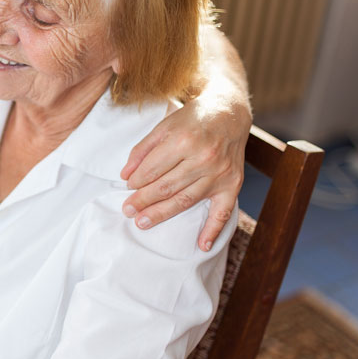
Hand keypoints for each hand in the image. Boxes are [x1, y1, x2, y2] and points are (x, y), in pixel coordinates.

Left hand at [120, 96, 248, 250]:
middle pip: (166, 187)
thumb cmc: (192, 119)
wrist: (228, 113)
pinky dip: (213, 230)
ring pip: (185, 200)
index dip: (136, 181)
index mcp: (184, 141)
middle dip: (143, 201)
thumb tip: (125, 175)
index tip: (126, 188)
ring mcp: (219, 174)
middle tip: (127, 211)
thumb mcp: (163, 126)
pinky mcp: (232, 184)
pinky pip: (223, 212)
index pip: (152, 169)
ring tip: (142, 222)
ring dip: (162, 214)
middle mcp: (203, 158)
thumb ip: (142, 150)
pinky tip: (201, 245)